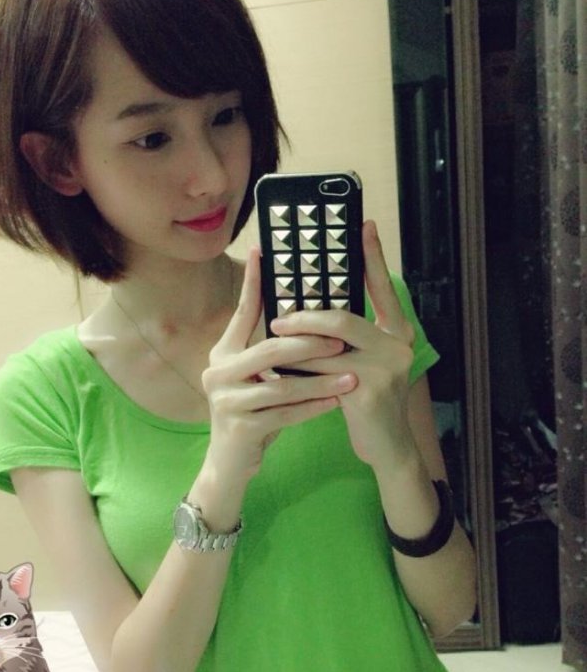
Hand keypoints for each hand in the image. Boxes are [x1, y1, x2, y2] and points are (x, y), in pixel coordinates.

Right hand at [201, 246, 356, 483]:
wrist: (231, 462)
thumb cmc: (252, 412)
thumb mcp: (257, 376)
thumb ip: (271, 348)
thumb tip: (303, 313)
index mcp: (223, 353)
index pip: (243, 312)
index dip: (254, 283)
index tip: (265, 254)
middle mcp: (218, 372)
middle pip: (270, 348)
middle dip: (311, 343)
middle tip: (343, 339)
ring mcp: (226, 401)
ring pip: (283, 385)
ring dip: (321, 380)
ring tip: (352, 376)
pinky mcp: (240, 427)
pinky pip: (285, 414)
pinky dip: (314, 408)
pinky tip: (337, 403)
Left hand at [269, 221, 415, 469]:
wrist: (387, 447)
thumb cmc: (368, 400)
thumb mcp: (366, 362)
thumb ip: (350, 337)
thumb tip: (312, 309)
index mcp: (398, 332)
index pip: (383, 287)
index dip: (373, 256)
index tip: (363, 225)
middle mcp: (398, 345)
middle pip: (343, 317)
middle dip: (304, 317)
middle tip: (278, 318)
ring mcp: (386, 369)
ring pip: (326, 347)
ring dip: (294, 347)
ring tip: (273, 343)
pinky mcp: (367, 392)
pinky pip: (321, 373)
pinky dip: (297, 371)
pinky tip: (280, 371)